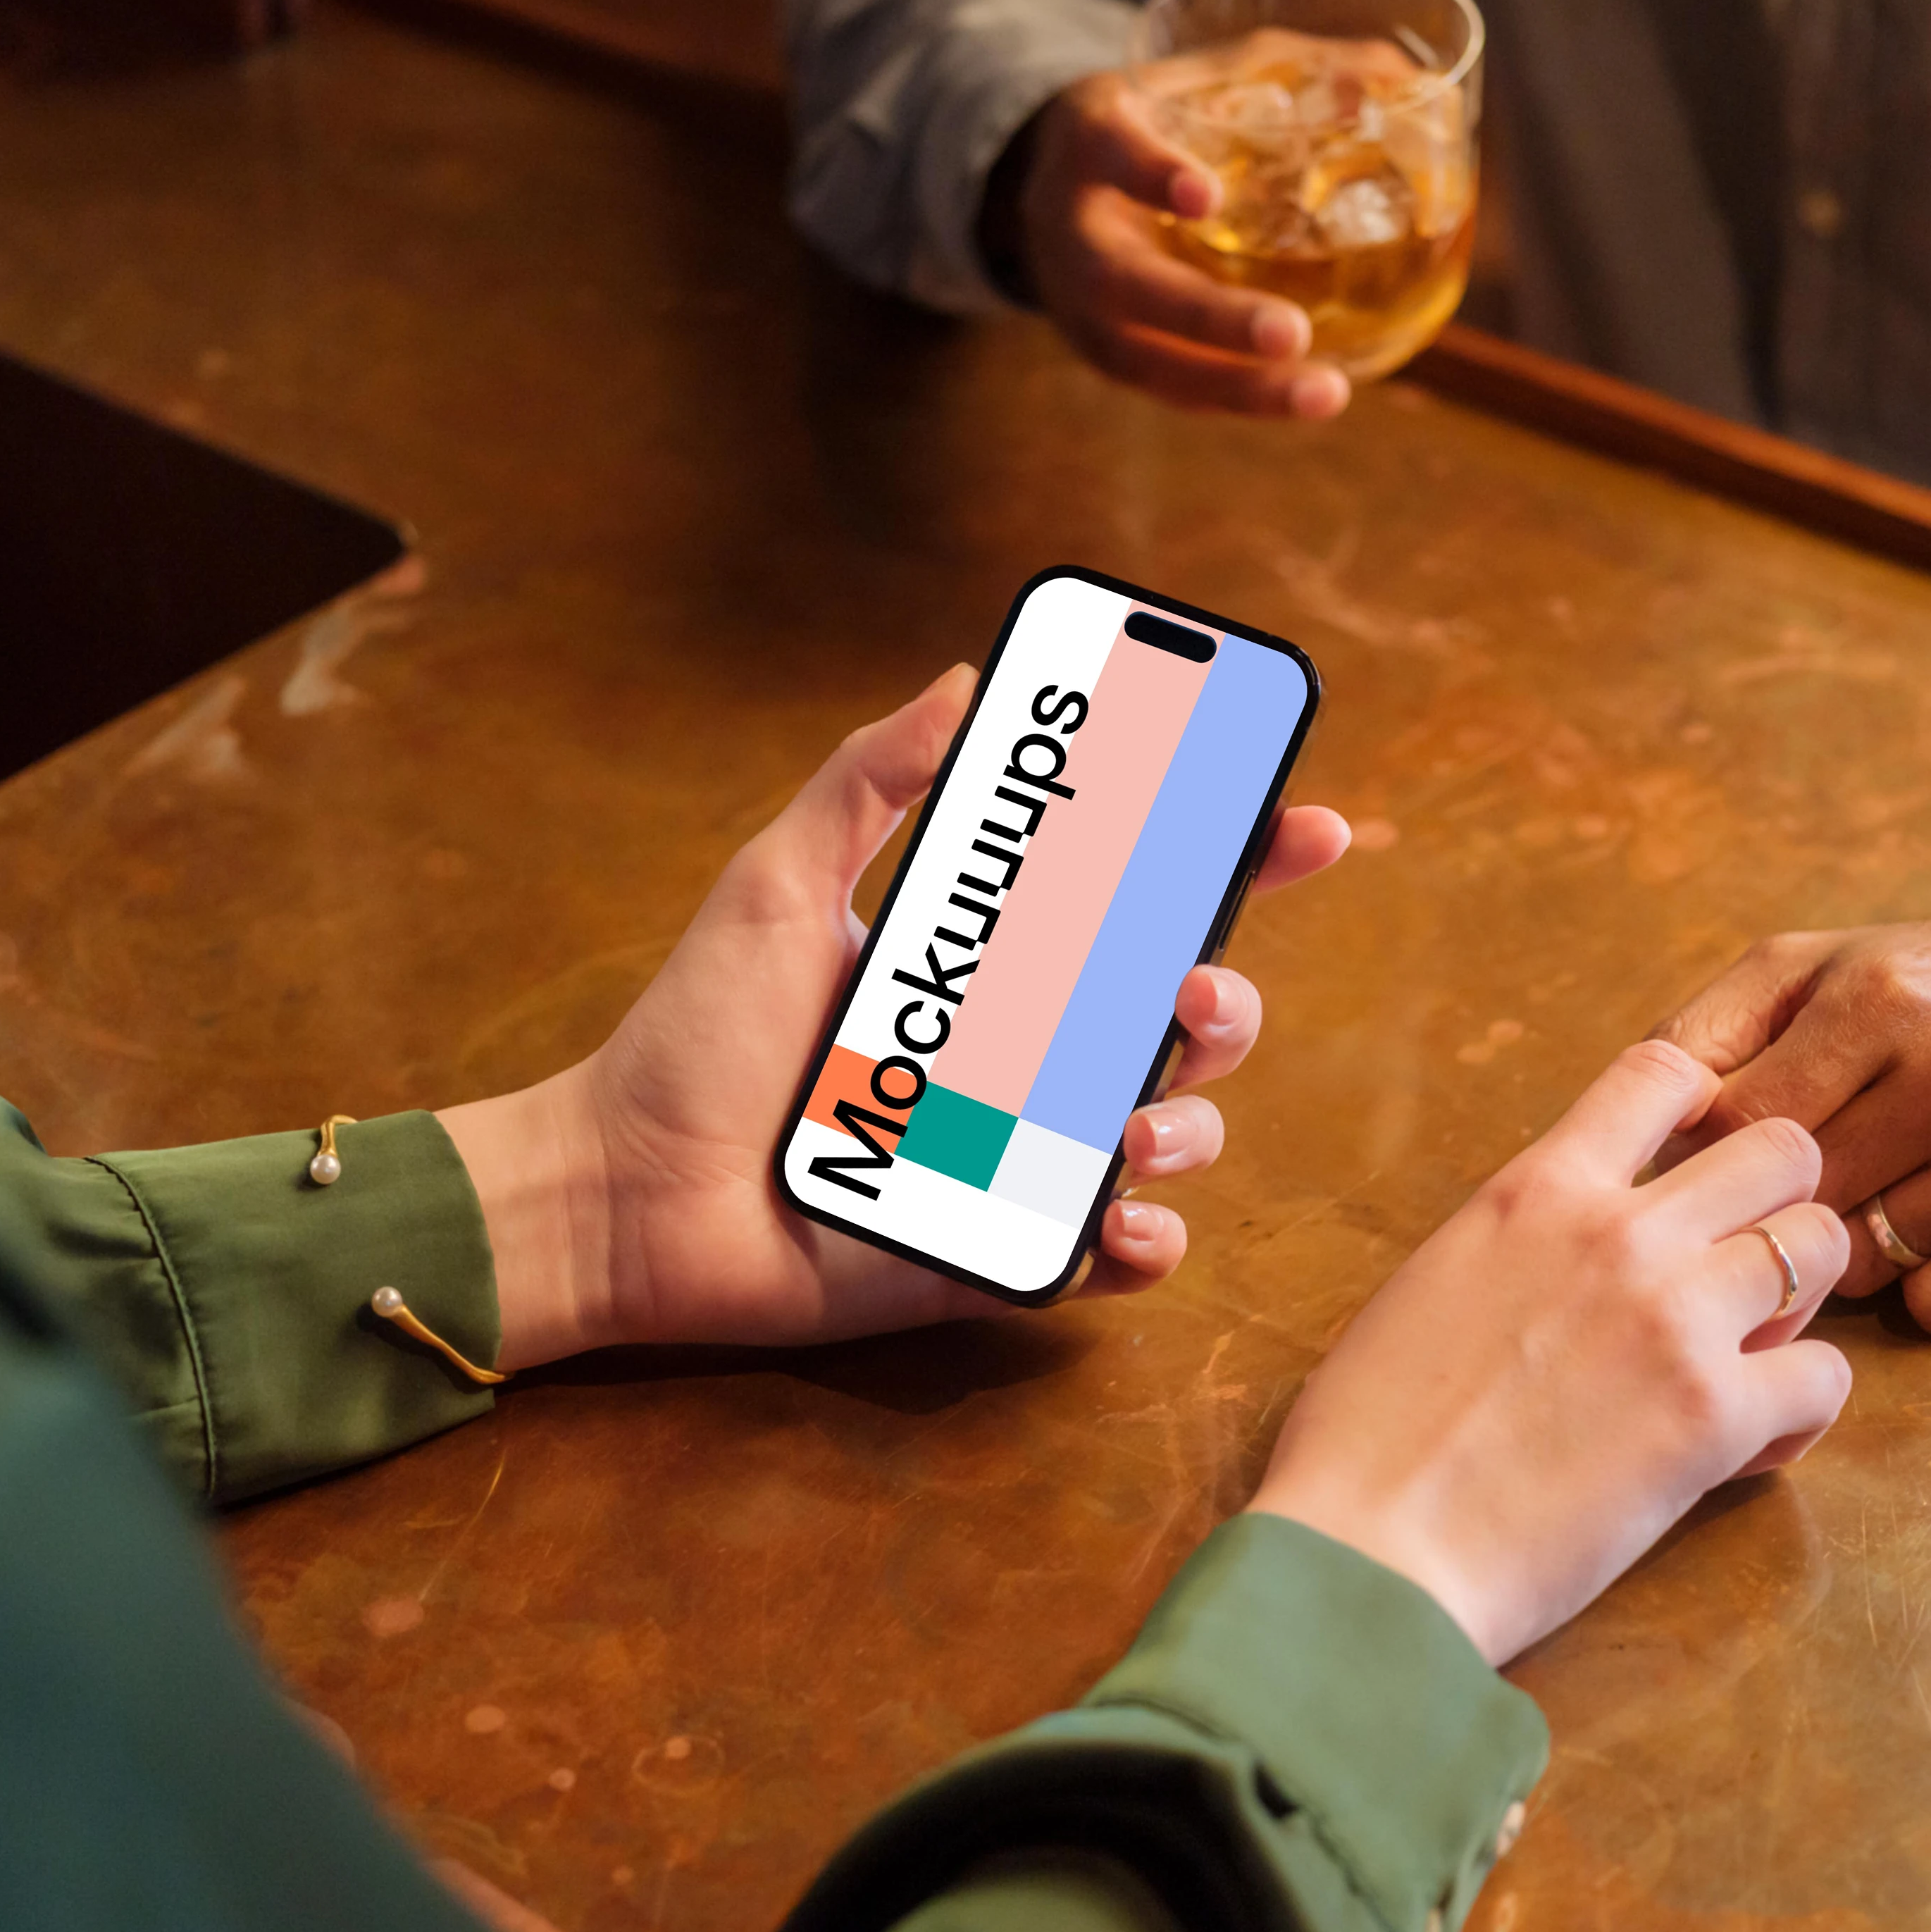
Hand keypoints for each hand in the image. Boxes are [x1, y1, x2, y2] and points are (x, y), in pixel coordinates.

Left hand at [437, 668, 1352, 1366]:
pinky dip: (1145, 1241)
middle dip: (1226, 1001)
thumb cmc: (693, 1038)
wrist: (627, 1190)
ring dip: (1190, 1120)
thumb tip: (964, 678)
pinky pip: (1121, 1253)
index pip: (1144, 903)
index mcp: (995, 964)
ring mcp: (1026, 1156)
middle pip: (1191, 1018)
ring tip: (1131, 1122)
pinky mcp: (1004, 1251)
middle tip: (1185, 990)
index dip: (1241, 865)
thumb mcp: (776, 885)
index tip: (1303, 828)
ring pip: (1177, 1131)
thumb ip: (868, 781)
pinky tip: (1118, 1219)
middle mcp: (1029, 1056)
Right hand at [1001, 60, 1353, 419]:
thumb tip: (1404, 79)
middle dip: (1209, 316)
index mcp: (1091, 142)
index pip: (1113, 152)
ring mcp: (1083, 308)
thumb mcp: (1191, 80)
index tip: (1204, 196)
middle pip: (1127, 285)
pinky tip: (1311, 396)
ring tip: (1326, 393)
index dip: (1152, 174)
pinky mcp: (1111, 356)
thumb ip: (1281, 72)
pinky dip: (1243, 397)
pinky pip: (1175, 389)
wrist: (1052, 192)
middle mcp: (1073, 231)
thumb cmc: (1151, 125)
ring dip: (1240, 386)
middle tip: (1290, 334)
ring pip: (1151, 361)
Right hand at [1248, 1041, 1853, 1664]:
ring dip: (1802, 1301)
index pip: (1663, 1073)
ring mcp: (1677, 1317)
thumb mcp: (1437, 1282)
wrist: (1372, 1548)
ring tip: (1749, 1358)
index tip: (1697, 1161)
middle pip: (1782, 1148)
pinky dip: (1800, 1413)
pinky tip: (1747, 1446)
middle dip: (1777, 1204)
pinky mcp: (1714, 1415)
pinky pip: (1827, 1377)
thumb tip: (1574, 1250)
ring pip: (1823, 1244)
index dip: (1704, 1110)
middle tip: (1738, 1277)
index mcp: (1539, 1189)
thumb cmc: (1369, 1434)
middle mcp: (1621, 1230)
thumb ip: (1523, 1240)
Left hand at [1652, 889, 1930, 1335]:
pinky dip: (1922, 1288)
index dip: (1710, 1161)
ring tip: (1870, 1198)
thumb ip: (1713, 1027)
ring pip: (1864, 1266)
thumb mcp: (1814, 965)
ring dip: (1846, 1252)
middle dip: (1774, 1214)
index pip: (1739, 1127)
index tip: (1718, 1165)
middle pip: (1799, 1204)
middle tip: (1787, 1196)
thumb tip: (1641, 1116)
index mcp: (1878, 1003)